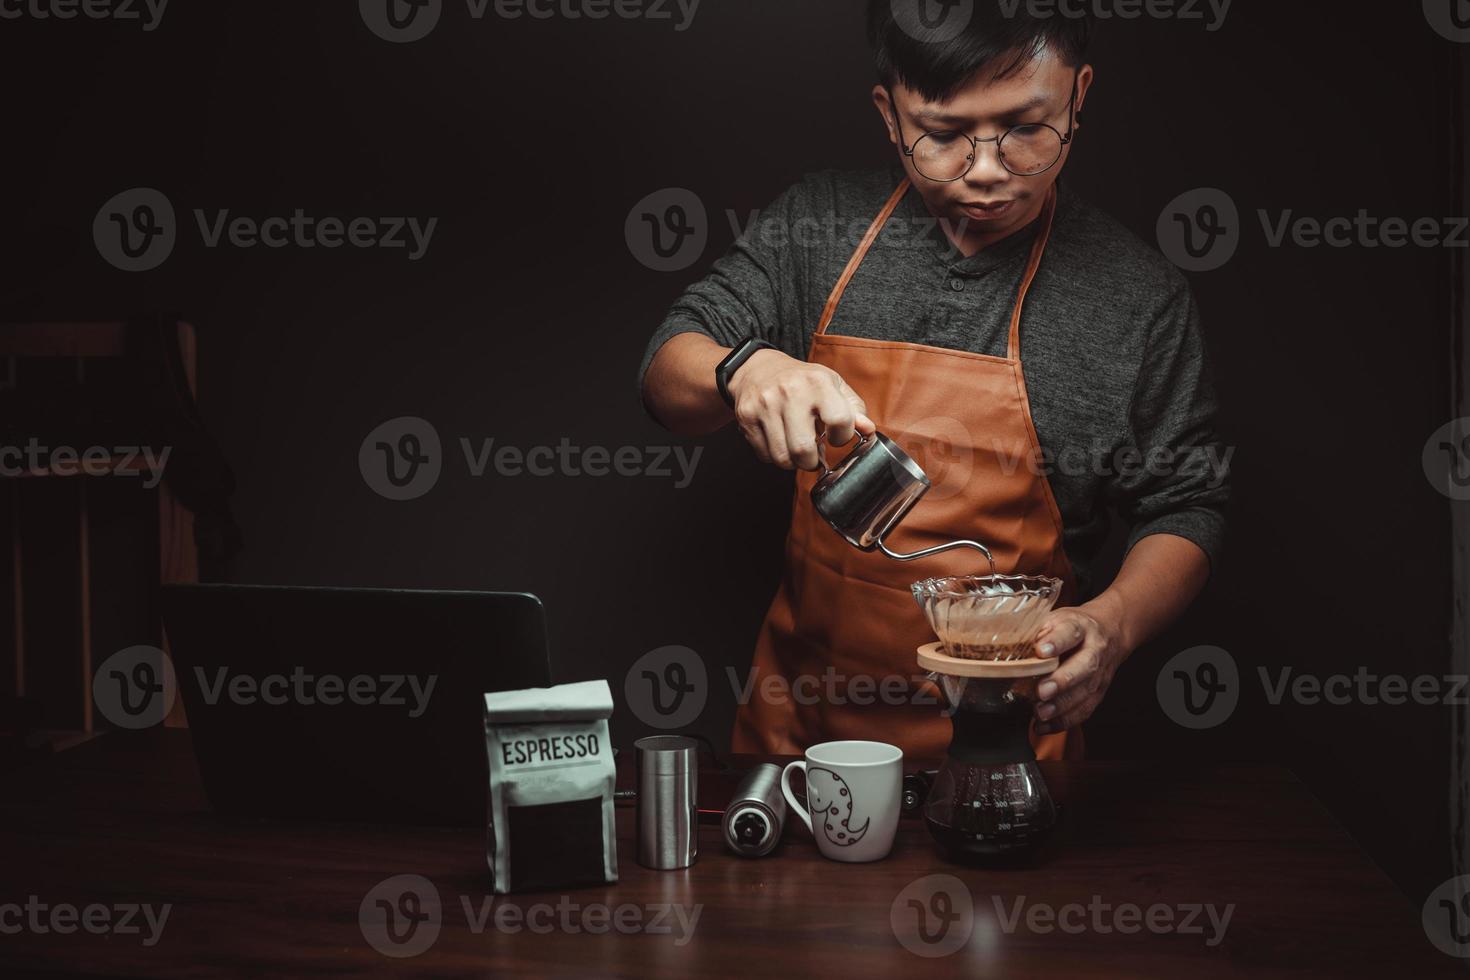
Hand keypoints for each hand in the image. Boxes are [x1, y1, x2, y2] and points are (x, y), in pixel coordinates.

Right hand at [728, 349, 875, 470]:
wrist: (758, 368)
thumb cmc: (801, 381)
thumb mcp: (832, 385)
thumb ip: (853, 408)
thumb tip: (868, 430)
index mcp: (818, 382)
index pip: (840, 420)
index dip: (842, 437)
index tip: (836, 437)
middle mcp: (790, 392)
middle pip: (804, 449)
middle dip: (812, 461)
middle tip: (813, 455)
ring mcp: (765, 405)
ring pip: (782, 457)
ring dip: (792, 462)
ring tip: (795, 448)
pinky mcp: (746, 417)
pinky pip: (764, 455)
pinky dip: (774, 456)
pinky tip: (779, 441)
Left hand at [1031, 604, 1128, 734]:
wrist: (1109, 633)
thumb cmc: (1073, 627)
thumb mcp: (1055, 618)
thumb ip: (1036, 630)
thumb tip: (1008, 644)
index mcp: (1081, 627)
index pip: (1070, 632)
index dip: (1056, 642)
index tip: (1041, 651)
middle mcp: (1095, 650)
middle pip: (1084, 666)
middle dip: (1063, 681)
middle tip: (1042, 691)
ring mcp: (1099, 674)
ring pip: (1085, 692)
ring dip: (1061, 706)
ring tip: (1040, 713)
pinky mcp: (1098, 693)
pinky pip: (1084, 710)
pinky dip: (1063, 721)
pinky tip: (1044, 726)